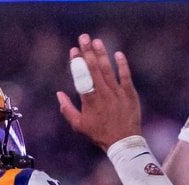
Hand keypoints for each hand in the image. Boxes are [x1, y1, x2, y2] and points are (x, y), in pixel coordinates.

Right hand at [57, 34, 141, 151]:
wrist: (123, 142)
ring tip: (97, 41)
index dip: (77, 62)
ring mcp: (117, 93)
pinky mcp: (130, 94)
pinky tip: (117, 53)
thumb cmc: (99, 134)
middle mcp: (103, 94)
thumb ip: (67, 109)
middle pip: (94, 69)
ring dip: (102, 54)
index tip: (73, 50)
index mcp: (89, 101)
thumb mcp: (79, 125)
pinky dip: (122, 64)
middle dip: (87, 51)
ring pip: (108, 69)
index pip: (81, 76)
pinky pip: (126, 76)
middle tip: (83, 37)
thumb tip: (58, 94)